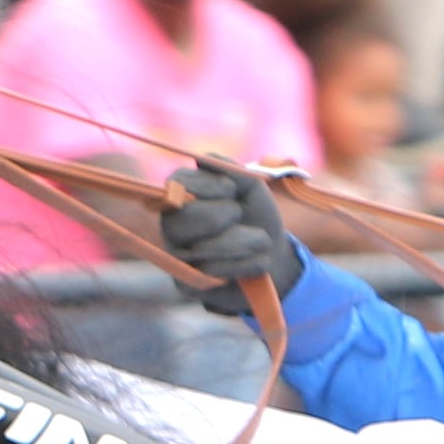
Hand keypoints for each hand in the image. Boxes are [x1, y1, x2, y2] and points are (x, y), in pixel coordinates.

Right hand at [155, 158, 295, 316]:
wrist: (273, 258)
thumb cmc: (256, 217)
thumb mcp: (251, 188)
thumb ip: (229, 170)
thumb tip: (202, 159)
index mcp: (181, 196)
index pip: (177, 185)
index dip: (208, 187)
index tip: (231, 190)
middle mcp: (170, 225)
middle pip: (182, 218)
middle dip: (223, 216)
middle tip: (240, 216)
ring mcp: (176, 256)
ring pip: (200, 249)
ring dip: (240, 242)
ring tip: (260, 241)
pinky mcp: (185, 284)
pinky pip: (210, 275)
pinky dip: (241, 266)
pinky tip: (255, 263)